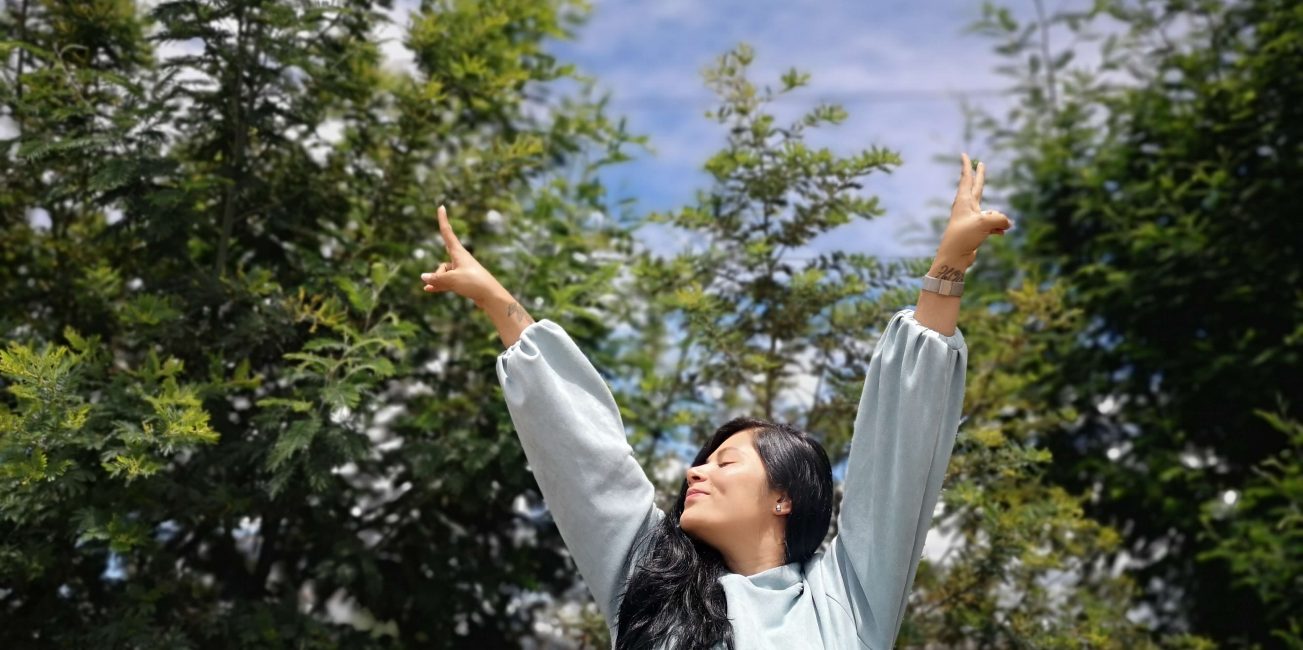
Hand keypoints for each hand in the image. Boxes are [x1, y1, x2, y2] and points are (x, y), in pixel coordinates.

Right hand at [420, 205, 502, 304]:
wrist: (491, 296)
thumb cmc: (473, 284)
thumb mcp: (452, 280)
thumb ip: (436, 278)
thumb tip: (423, 277)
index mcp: (459, 253)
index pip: (447, 232)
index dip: (443, 219)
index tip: (442, 206)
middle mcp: (460, 259)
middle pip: (441, 262)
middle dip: (438, 273)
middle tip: (453, 279)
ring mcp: (461, 270)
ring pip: (443, 274)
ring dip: (440, 282)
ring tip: (450, 290)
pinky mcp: (463, 281)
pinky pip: (446, 281)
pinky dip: (439, 285)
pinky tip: (428, 290)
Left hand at [935, 153, 1013, 268]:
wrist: (954, 256)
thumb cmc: (964, 236)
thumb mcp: (984, 223)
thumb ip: (999, 218)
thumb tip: (1008, 223)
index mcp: (964, 201)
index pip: (966, 178)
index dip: (967, 166)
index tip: (964, 154)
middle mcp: (966, 207)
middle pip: (975, 187)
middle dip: (979, 176)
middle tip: (980, 163)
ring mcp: (970, 218)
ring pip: (988, 210)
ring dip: (997, 216)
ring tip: (1002, 226)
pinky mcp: (974, 230)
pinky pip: (991, 224)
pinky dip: (997, 227)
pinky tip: (1002, 233)